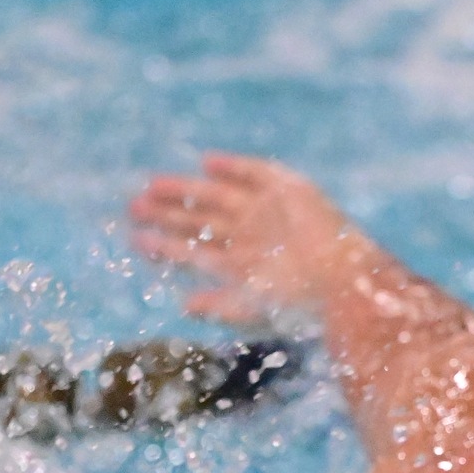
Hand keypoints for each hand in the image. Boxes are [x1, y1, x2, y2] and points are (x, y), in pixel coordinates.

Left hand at [129, 153, 380, 323]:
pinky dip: (234, 167)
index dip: (164, 244)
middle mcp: (250, 236)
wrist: (340, 284)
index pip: (194, 250)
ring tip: (152, 186)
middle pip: (200, 219)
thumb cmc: (299, 305)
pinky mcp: (291, 191)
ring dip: (186, 190)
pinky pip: (258, 173)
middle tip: (132, 207)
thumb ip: (218, 306)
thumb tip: (184, 305)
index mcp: (240, 264)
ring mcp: (268, 212)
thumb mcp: (251, 310)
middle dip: (166, 214)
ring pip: (218, 196)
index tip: (135, 238)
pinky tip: (207, 162)